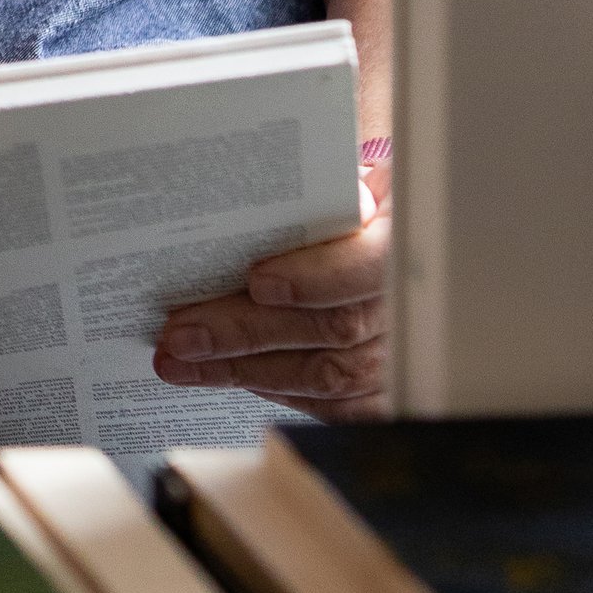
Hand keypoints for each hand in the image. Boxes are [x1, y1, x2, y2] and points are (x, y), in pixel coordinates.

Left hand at [151, 179, 388, 417]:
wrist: (410, 255)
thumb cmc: (373, 215)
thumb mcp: (358, 186)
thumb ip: (326, 195)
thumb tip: (267, 204)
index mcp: (403, 243)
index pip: (369, 269)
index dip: (315, 280)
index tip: (258, 281)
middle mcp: (407, 309)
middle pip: (330, 331)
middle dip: (246, 333)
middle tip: (182, 333)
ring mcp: (399, 358)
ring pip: (323, 377)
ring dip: (243, 370)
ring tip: (182, 362)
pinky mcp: (385, 395)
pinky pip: (330, 406)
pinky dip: (274, 389)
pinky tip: (228, 375)